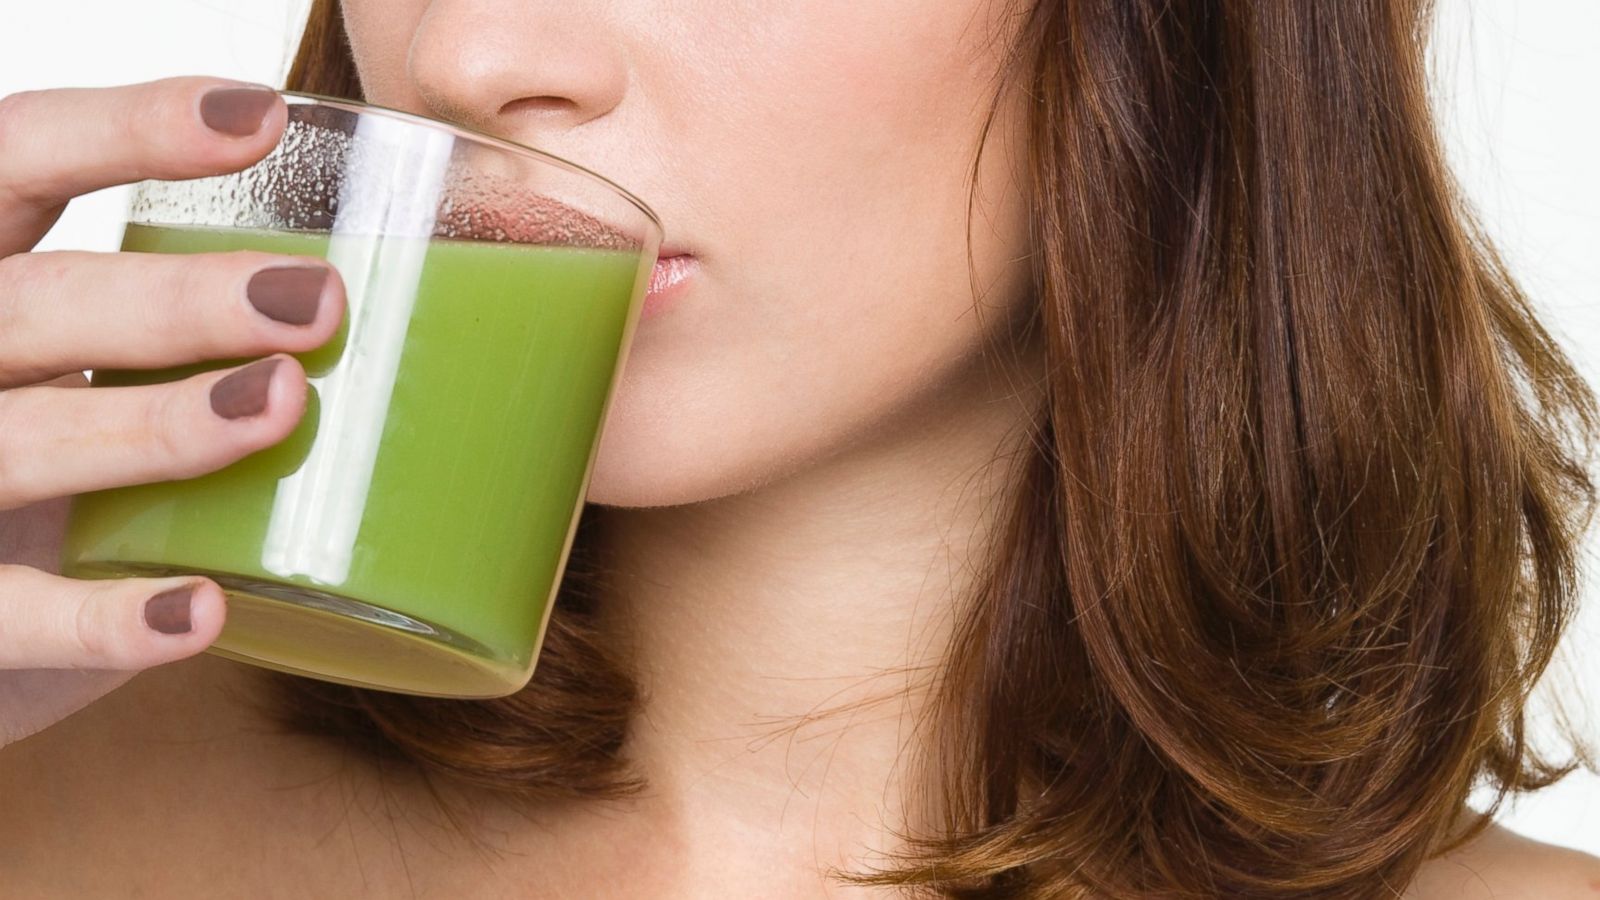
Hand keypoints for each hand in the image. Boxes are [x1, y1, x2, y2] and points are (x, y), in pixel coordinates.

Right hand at [0, 76, 345, 748]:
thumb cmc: (49, 476)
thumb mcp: (74, 370)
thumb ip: (160, 330)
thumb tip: (381, 303)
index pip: (14, 163)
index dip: (119, 132)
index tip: (258, 118)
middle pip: (31, 303)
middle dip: (173, 300)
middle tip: (317, 302)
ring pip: (19, 442)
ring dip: (153, 426)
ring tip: (280, 405)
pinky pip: (16, 618)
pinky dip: (107, 621)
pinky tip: (204, 612)